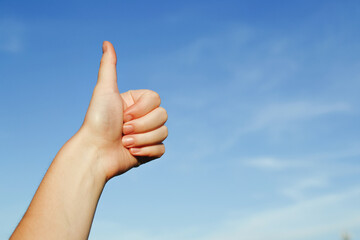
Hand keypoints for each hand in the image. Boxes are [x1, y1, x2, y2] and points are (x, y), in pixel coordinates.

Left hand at [79, 41, 167, 179]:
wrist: (95, 153)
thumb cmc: (98, 121)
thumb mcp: (104, 90)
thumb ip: (108, 67)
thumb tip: (106, 42)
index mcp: (136, 103)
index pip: (156, 99)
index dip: (141, 109)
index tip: (122, 115)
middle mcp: (143, 117)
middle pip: (163, 116)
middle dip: (141, 125)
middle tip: (122, 130)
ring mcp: (147, 135)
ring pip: (164, 132)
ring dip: (142, 139)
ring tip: (124, 142)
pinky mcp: (149, 152)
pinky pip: (162, 149)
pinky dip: (146, 151)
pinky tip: (131, 152)